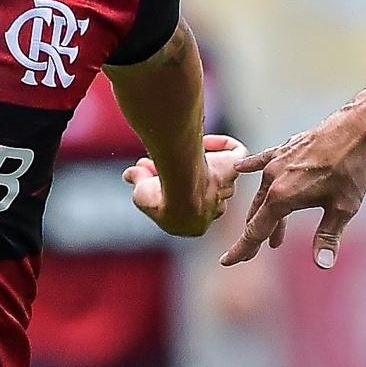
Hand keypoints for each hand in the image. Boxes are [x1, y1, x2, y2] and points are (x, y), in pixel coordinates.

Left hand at [126, 134, 254, 237]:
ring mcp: (225, 190)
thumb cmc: (162, 196)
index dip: (167, 190)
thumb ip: (138, 181)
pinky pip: (238, 154)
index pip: (183, 207)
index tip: (150, 173)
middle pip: (200, 192)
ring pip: (218, 177)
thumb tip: (128, 173)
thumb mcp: (142, 192)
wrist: (181, 187)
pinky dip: (224, 145)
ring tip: (179, 149)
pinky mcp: (231, 170)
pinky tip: (206, 140)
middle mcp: (215, 211)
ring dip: (201, 161)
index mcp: (195, 226)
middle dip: (180, 176)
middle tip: (158, 160)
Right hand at [222, 105, 365, 268]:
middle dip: (254, 237)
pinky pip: (261, 161)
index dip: (242, 249)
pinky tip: (240, 168)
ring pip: (262, 194)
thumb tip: (322, 265)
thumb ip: (328, 236)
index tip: (227, 262)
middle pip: (256, 215)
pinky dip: (250, 168)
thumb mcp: (343, 208)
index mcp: (281, 197)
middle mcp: (272, 180)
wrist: (352, 129)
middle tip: (253, 256)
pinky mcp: (283, 150)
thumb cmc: (350, 169)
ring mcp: (275, 163)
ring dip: (263, 215)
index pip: (255, 230)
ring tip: (273, 237)